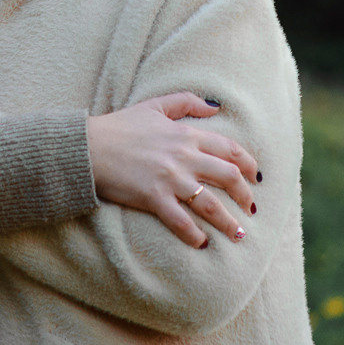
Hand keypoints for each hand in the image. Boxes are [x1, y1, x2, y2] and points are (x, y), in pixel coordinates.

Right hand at [85, 93, 260, 248]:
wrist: (89, 147)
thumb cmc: (119, 126)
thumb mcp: (154, 105)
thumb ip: (186, 101)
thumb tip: (215, 106)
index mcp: (186, 134)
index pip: (230, 149)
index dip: (248, 165)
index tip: (254, 178)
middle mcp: (184, 156)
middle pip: (228, 177)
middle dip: (245, 196)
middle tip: (250, 209)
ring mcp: (170, 178)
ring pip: (210, 204)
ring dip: (228, 222)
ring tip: (238, 235)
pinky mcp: (153, 198)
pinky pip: (181, 221)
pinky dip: (194, 235)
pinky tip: (202, 243)